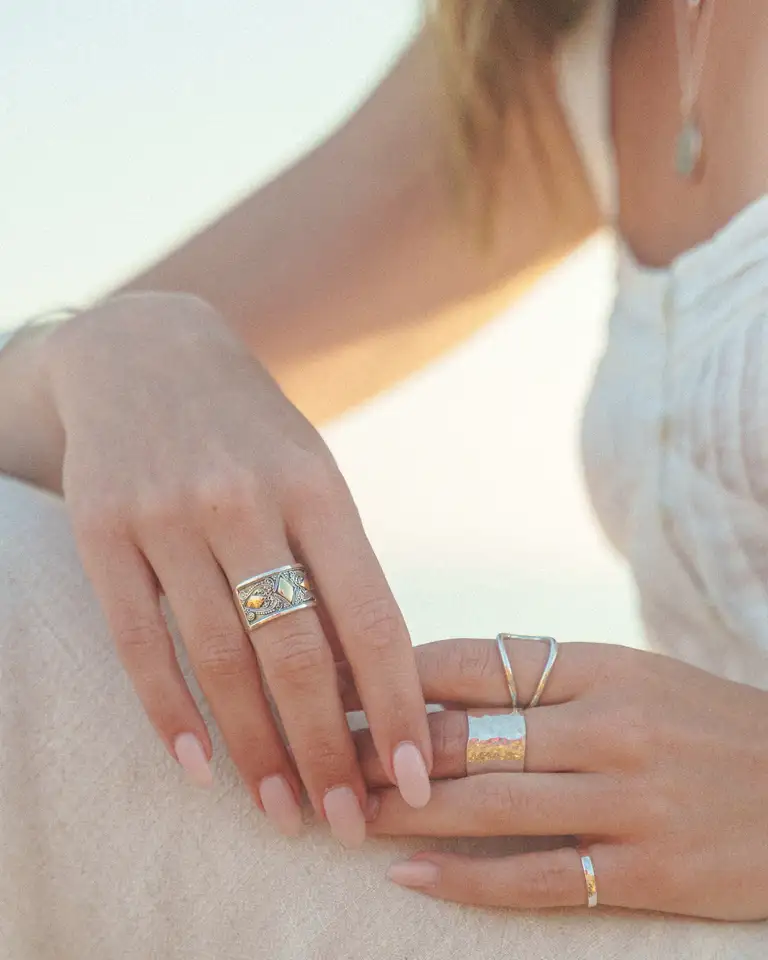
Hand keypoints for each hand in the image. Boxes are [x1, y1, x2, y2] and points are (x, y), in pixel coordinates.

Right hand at [44, 292, 431, 844]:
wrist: (145, 350)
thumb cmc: (251, 428)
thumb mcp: (310, 473)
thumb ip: (334, 565)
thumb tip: (365, 681)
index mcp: (315, 485)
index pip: (368, 615)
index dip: (396, 705)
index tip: (417, 776)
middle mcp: (242, 499)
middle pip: (293, 651)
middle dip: (326, 749)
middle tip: (346, 822)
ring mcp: (166, 515)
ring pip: (217, 659)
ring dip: (253, 748)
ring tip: (282, 810)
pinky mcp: (101, 530)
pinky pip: (137, 640)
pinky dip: (169, 712)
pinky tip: (198, 766)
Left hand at [347, 637, 767, 918]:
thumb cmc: (704, 723)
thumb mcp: (634, 674)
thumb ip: (548, 676)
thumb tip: (444, 678)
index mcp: (601, 666)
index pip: (470, 662)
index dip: (390, 673)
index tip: (333, 682)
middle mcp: (609, 725)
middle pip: (465, 733)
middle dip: (378, 745)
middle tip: (313, 752)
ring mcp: (628, 800)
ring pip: (487, 803)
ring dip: (400, 810)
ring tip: (338, 811)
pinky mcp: (647, 871)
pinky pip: (537, 875)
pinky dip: (465, 877)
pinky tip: (408, 876)